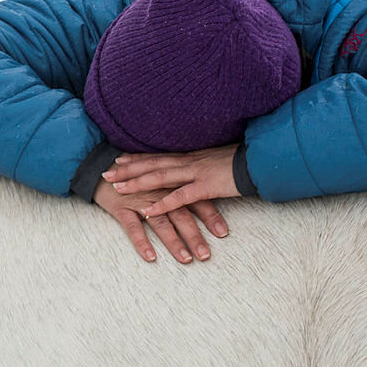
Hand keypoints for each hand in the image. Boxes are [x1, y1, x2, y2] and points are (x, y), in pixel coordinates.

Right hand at [92, 177, 225, 263]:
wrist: (100, 168)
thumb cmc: (134, 177)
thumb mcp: (159, 180)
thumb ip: (178, 190)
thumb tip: (200, 206)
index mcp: (170, 184)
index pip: (194, 200)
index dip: (210, 216)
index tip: (223, 233)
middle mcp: (158, 192)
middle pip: (181, 215)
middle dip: (195, 236)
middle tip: (206, 255)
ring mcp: (140, 200)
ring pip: (160, 223)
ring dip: (174, 242)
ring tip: (185, 259)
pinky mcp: (121, 208)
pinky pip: (132, 227)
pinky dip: (141, 242)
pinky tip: (150, 256)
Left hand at [103, 146, 241, 219]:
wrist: (259, 161)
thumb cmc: (239, 162)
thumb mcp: (214, 159)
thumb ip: (200, 163)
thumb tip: (191, 165)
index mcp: (190, 156)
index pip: (157, 156)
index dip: (137, 157)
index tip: (118, 159)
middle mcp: (188, 161)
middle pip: (152, 164)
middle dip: (127, 169)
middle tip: (106, 172)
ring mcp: (195, 173)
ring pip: (160, 178)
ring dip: (137, 183)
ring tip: (118, 189)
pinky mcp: (206, 187)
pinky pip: (180, 197)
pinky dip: (162, 204)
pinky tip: (149, 211)